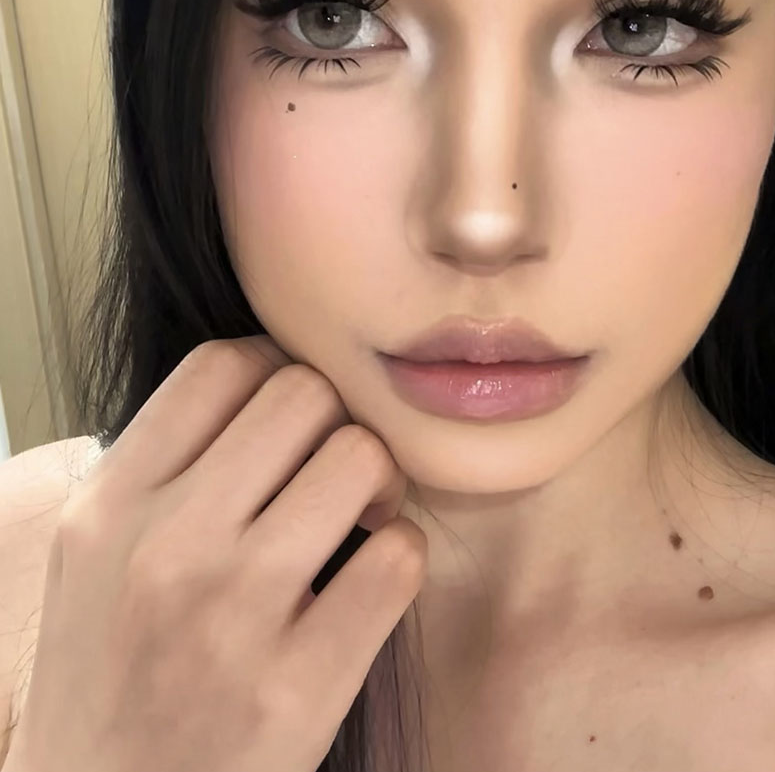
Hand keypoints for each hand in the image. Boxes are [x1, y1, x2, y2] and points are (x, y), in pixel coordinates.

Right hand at [4, 335, 426, 771]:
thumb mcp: (97, 556)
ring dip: (377, 481)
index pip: (221, 365)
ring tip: (359, 518)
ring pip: (360, 458)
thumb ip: (163, 467)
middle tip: (331, 467)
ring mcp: (235, 615)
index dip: (275, 369)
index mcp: (112, 505)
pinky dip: (400, 556)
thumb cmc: (110, 675)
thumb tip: (264, 382)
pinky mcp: (300, 687)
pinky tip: (369, 582)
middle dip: (333, 421)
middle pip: (302, 394)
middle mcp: (167, 547)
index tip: (291, 414)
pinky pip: (397, 558)